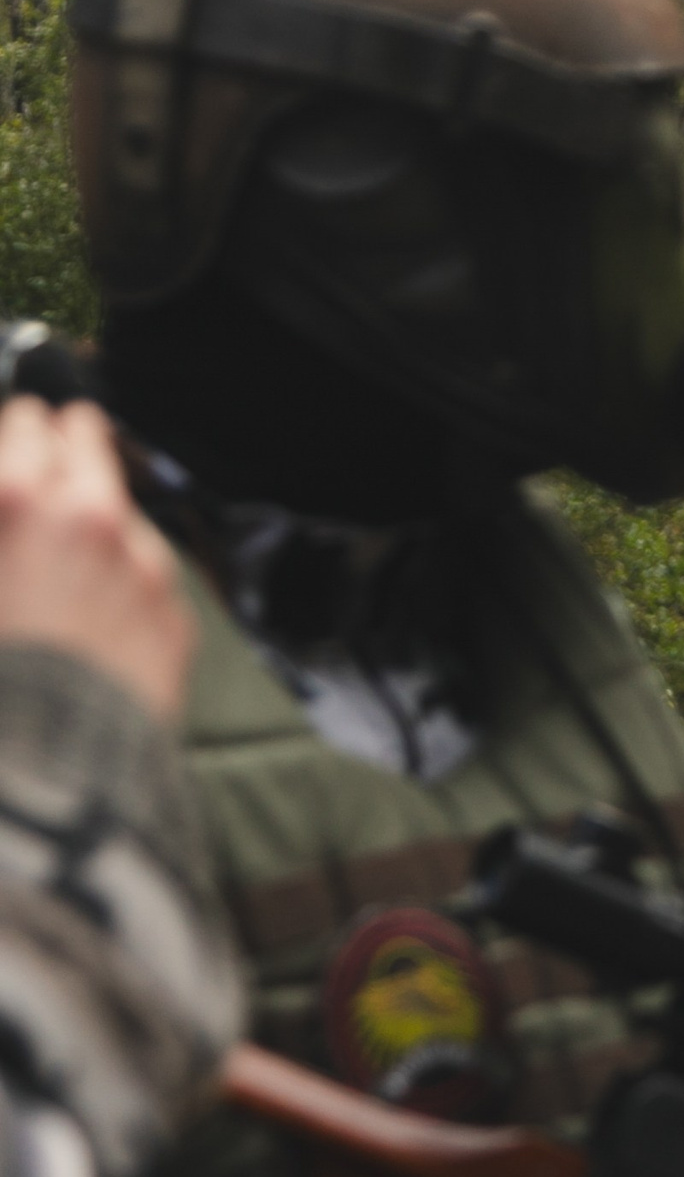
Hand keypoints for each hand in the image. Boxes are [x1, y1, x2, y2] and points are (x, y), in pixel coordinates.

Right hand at [0, 396, 192, 716]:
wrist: (53, 757)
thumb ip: (3, 523)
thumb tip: (11, 506)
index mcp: (18, 502)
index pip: (25, 430)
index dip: (24, 426)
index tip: (27, 419)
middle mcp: (89, 521)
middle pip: (85, 450)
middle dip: (70, 438)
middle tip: (66, 426)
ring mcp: (142, 566)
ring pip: (125, 512)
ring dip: (104, 506)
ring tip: (87, 507)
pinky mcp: (173, 616)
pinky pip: (153, 577)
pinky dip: (131, 571)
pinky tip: (113, 584)